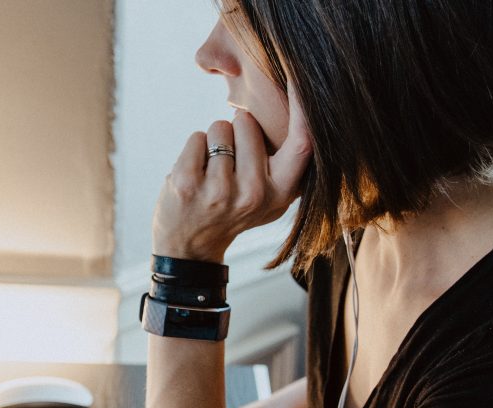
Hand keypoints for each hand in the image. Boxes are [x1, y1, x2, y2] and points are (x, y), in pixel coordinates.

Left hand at [152, 87, 312, 262]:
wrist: (190, 247)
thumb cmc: (235, 210)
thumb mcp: (272, 195)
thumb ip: (288, 161)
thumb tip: (304, 105)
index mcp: (282, 192)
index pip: (302, 142)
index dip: (303, 106)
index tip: (301, 74)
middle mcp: (255, 193)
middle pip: (248, 122)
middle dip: (237, 129)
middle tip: (231, 165)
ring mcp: (220, 191)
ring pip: (220, 127)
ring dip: (214, 142)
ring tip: (213, 172)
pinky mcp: (188, 184)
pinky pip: (197, 138)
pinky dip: (194, 149)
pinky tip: (195, 175)